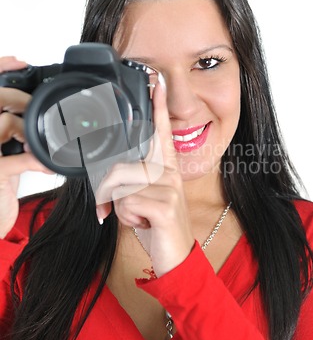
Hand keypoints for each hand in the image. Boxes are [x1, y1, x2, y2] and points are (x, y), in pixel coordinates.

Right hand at [0, 56, 52, 237]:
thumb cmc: (0, 186)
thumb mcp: (7, 155)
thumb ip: (17, 135)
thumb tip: (41, 122)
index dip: (0, 69)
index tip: (19, 62)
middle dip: (19, 99)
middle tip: (36, 111)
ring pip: (4, 123)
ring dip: (29, 132)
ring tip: (37, 146)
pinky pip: (14, 160)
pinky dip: (35, 161)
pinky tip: (47, 167)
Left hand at [95, 78, 194, 276]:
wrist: (176, 258)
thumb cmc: (156, 225)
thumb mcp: (141, 200)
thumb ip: (130, 182)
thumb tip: (108, 176)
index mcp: (164, 168)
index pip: (161, 132)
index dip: (157, 106)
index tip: (157, 81)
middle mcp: (168, 173)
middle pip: (120, 166)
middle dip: (110, 192)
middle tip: (126, 210)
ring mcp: (169, 188)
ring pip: (120, 186)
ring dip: (121, 209)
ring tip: (141, 217)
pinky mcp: (165, 205)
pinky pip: (126, 202)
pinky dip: (127, 218)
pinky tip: (145, 224)